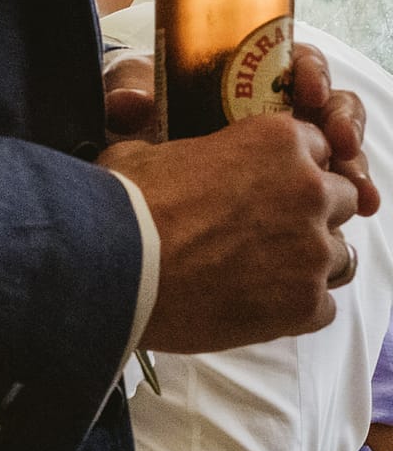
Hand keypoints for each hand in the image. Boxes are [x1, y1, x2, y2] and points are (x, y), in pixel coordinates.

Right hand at [101, 112, 358, 353]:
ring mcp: (311, 250)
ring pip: (339, 255)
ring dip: (308, 263)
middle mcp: (308, 190)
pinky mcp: (303, 303)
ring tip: (260, 275)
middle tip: (260, 233)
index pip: (317, 147)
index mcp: (276, 142)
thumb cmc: (123, 208)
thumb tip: (162, 162)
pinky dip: (296, 308)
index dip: (287, 169)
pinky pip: (324, 307)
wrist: (111, 269)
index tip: (263, 187)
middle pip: (338, 199)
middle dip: (307, 214)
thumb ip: (178, 153)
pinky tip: (256, 306)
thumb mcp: (142, 154)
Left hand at [104, 43, 378, 217]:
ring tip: (358, 197)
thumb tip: (130, 102)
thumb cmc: (132, 117)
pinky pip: (326, 197)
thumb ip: (127, 89)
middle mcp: (279, 111)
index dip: (312, 72)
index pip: (298, 64)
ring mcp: (287, 155)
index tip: (306, 88)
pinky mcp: (285, 194)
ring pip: (340, 155)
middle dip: (345, 124)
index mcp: (250, 76)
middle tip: (342, 143)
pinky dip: (346, 205)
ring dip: (354, 171)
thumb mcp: (128, 93)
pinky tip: (354, 220)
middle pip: (333, 110)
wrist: (121, 173)